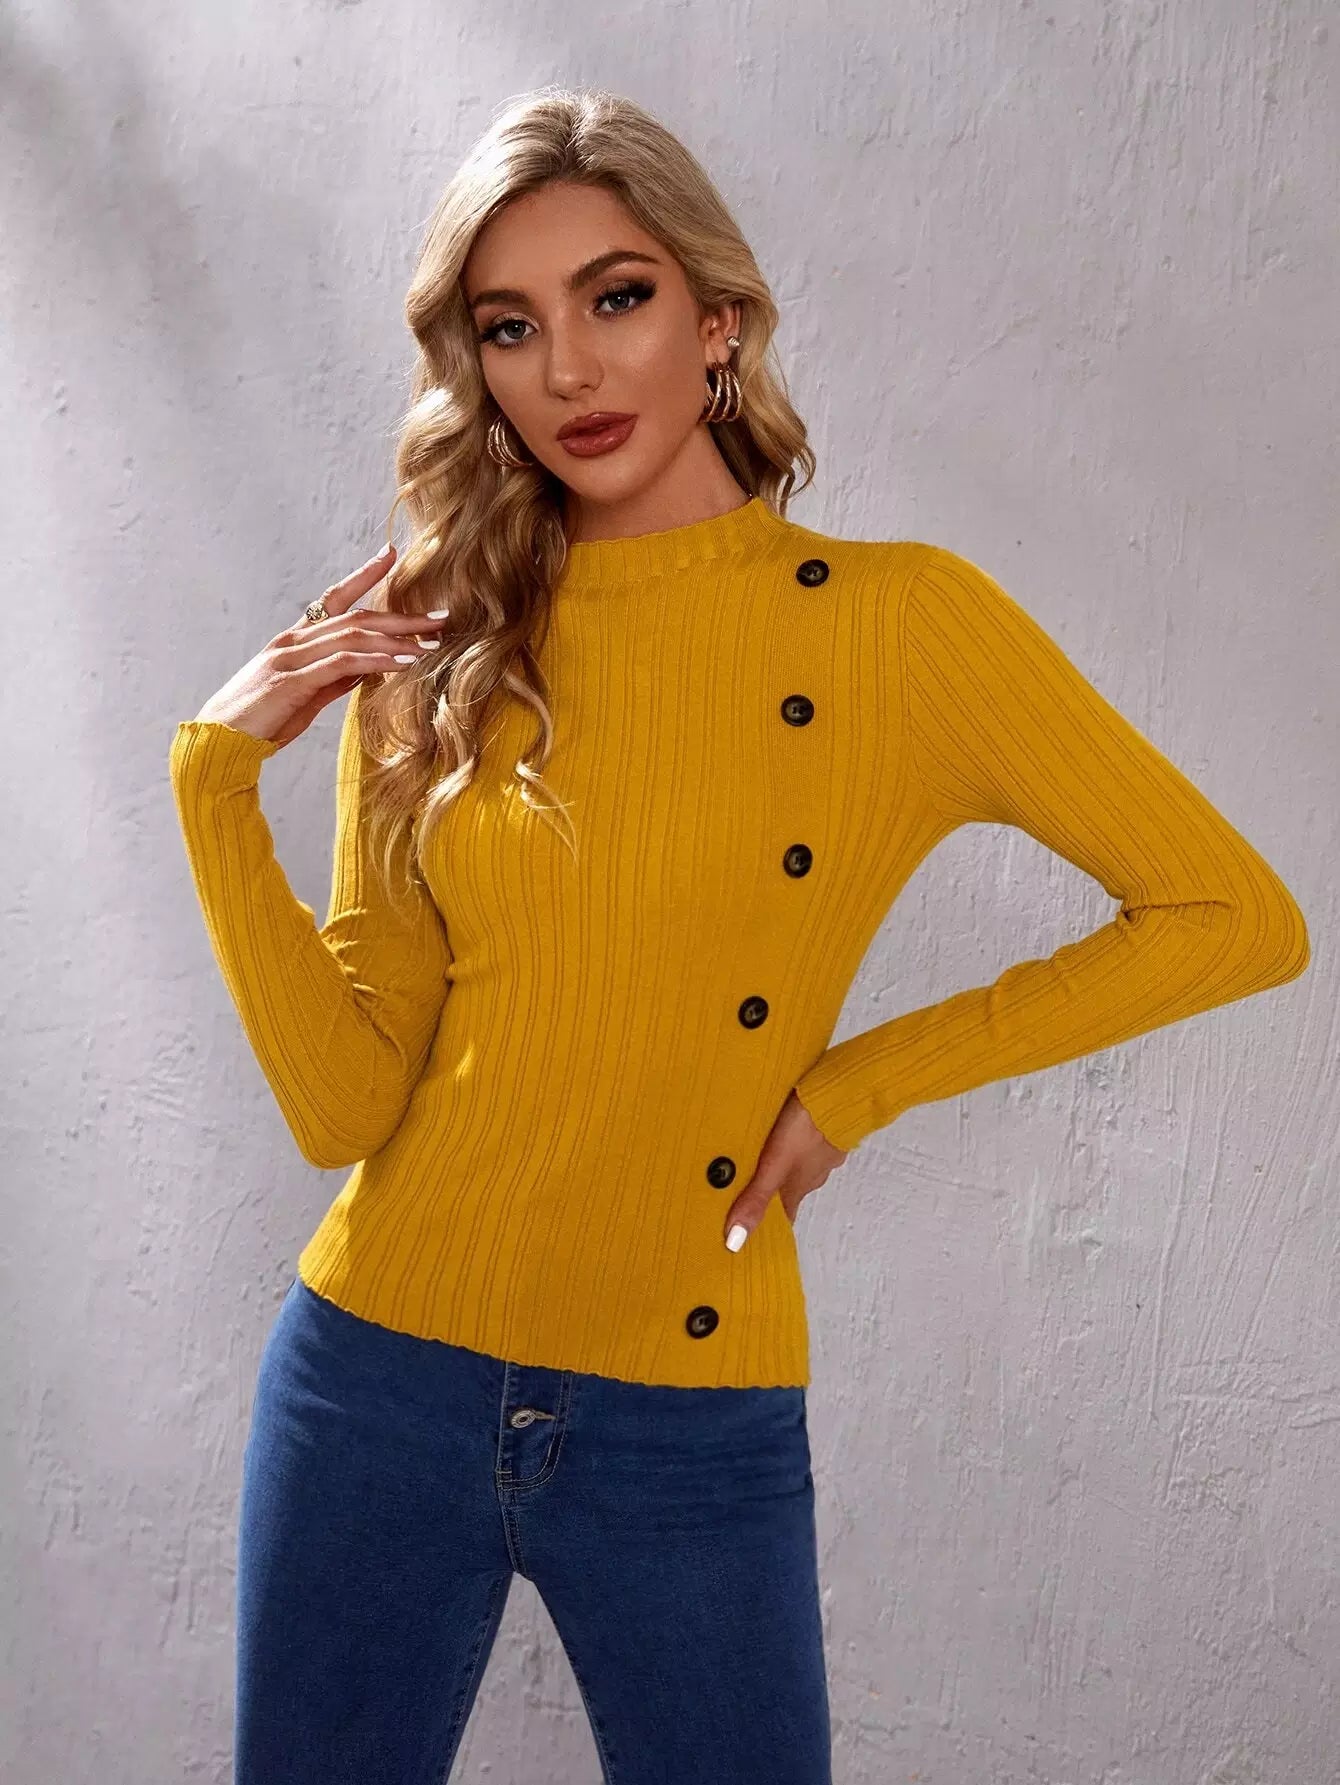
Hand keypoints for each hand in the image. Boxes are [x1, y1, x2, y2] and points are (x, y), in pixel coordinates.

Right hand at [192, 542, 448, 748]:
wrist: (218, 742)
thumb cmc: (261, 721)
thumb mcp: (305, 696)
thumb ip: (334, 678)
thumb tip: (368, 667)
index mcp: (294, 639)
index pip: (334, 598)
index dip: (364, 576)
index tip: (392, 556)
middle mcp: (292, 640)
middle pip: (355, 616)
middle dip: (401, 615)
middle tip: (440, 616)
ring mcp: (290, 656)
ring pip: (352, 635)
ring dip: (396, 638)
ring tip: (431, 643)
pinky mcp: (291, 679)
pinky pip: (341, 663)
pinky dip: (375, 660)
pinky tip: (402, 663)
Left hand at [723, 1090, 848, 1250]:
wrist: (839, 1094)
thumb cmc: (806, 1129)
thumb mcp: (774, 1166)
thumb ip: (755, 1198)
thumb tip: (736, 1240)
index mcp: (799, 1187)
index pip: (784, 1216)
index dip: (769, 1224)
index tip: (752, 1229)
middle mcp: (813, 1175)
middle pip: (788, 1191)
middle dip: (769, 1192)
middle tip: (745, 1188)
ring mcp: (822, 1153)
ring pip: (797, 1166)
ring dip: (781, 1166)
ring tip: (759, 1156)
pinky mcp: (826, 1130)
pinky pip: (807, 1143)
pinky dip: (794, 1144)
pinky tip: (785, 1133)